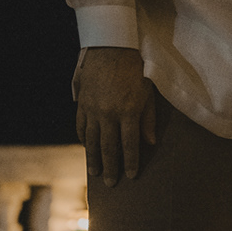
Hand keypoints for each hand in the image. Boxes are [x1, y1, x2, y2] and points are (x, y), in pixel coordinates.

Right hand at [74, 46, 155, 186]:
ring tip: (95, 173)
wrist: (111, 47)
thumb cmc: (135, 68)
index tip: (132, 176)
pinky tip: (86, 148)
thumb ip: (148, 118)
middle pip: (109, 147)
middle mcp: (108, 113)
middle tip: (111, 184)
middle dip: (111, 167)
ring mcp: (93, 109)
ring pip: (92, 140)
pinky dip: (83, 139)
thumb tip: (150, 142)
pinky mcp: (82, 103)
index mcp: (127, 111)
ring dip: (94, 158)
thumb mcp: (147, 91)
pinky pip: (81, 126)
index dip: (131, 162)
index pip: (129, 144)